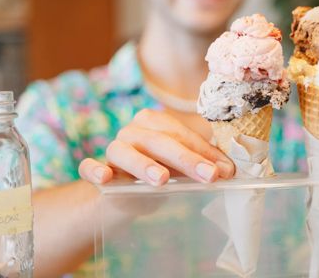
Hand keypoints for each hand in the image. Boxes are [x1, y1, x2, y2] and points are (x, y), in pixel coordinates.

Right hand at [78, 109, 234, 185]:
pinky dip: (95, 169)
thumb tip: (228, 170)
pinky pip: (89, 167)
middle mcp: (133, 130)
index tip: (225, 170)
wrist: (126, 196)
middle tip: (209, 175)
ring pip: (126, 152)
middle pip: (159, 142)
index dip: (204, 151)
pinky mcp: (95, 170)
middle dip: (186, 159)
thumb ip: (201, 163)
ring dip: (143, 165)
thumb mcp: (182, 167)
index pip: (182, 134)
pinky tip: (105, 177)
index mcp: (155, 122)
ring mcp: (113, 148)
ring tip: (162, 179)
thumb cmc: (161, 173)